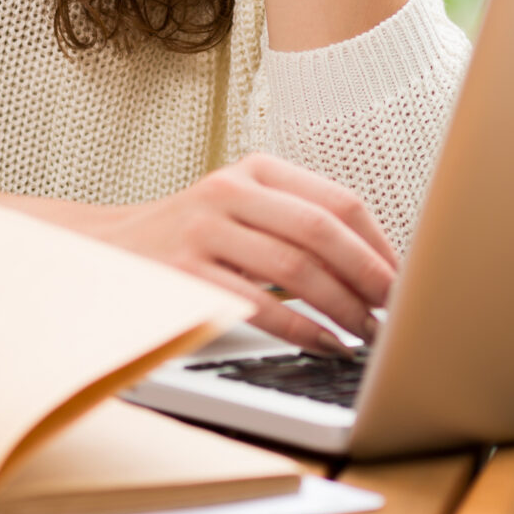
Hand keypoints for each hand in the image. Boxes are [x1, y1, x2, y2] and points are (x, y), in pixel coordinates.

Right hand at [78, 155, 398, 352]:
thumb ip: (299, 221)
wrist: (108, 251)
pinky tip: (324, 343)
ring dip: (342, 308)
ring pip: (295, 270)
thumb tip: (380, 266)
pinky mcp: (186, 275)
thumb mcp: (243, 207)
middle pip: (321, 232)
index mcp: (255, 169)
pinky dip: (301, 331)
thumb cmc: (194, 235)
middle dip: (368, 277)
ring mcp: (203, 232)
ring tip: (366, 333)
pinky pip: (258, 307)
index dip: (379, 244)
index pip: (337, 201)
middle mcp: (229, 192)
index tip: (405, 278)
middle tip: (395, 309)